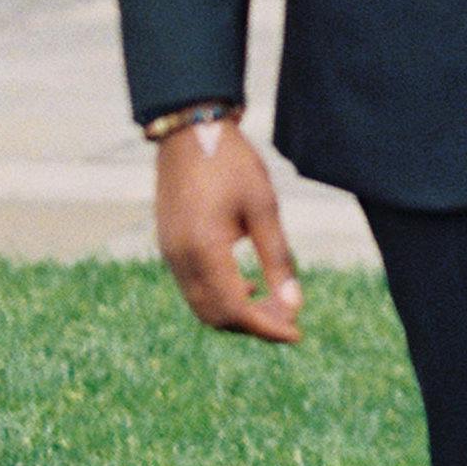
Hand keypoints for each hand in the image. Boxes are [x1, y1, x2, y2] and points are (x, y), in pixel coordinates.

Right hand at [154, 117, 303, 341]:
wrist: (190, 131)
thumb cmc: (231, 164)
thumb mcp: (264, 207)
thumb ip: (277, 258)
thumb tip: (294, 305)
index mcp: (203, 249)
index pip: (235, 309)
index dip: (266, 328)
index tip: (296, 334)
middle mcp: (179, 258)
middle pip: (216, 316)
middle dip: (254, 324)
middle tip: (290, 318)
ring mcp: (170, 254)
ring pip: (202, 306)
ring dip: (237, 313)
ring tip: (274, 303)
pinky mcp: (169, 247)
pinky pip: (193, 288)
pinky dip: (221, 297)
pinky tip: (248, 285)